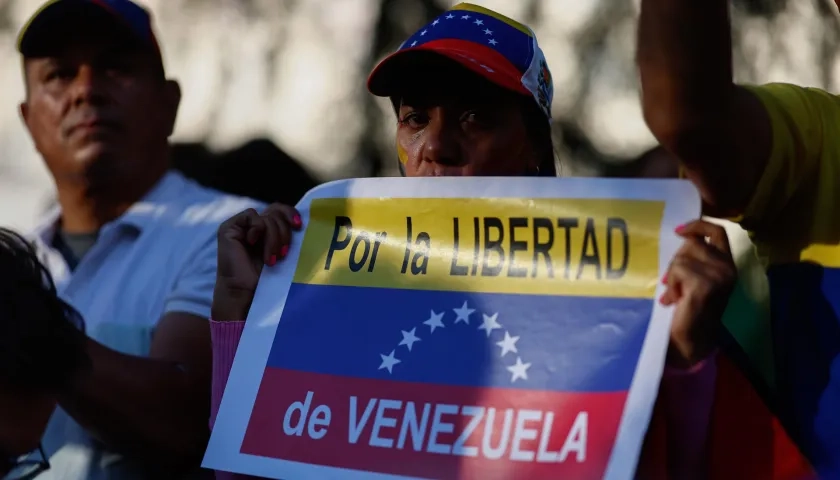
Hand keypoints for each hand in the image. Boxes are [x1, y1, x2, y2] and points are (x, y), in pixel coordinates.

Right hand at [211, 204, 301, 320]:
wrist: (245, 293)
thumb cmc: (265, 279)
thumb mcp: (282, 252)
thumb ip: (286, 235)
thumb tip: (302, 220)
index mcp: (267, 230)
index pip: (280, 210)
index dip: (291, 213)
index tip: (299, 226)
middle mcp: (254, 225)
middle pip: (276, 211)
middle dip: (284, 232)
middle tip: (285, 252)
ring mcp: (241, 226)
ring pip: (267, 217)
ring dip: (273, 239)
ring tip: (271, 259)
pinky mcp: (229, 228)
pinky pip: (251, 216)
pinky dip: (258, 229)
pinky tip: (253, 243)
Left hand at [661, 220, 735, 368]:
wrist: (690, 341)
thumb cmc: (688, 309)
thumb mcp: (694, 277)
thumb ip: (693, 258)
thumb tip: (680, 236)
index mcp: (728, 264)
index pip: (718, 232)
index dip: (698, 225)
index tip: (678, 230)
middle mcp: (728, 268)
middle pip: (692, 244)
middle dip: (676, 261)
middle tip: (673, 283)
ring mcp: (719, 277)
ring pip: (682, 258)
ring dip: (672, 276)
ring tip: (675, 295)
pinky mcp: (705, 286)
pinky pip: (678, 271)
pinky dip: (671, 285)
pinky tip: (674, 300)